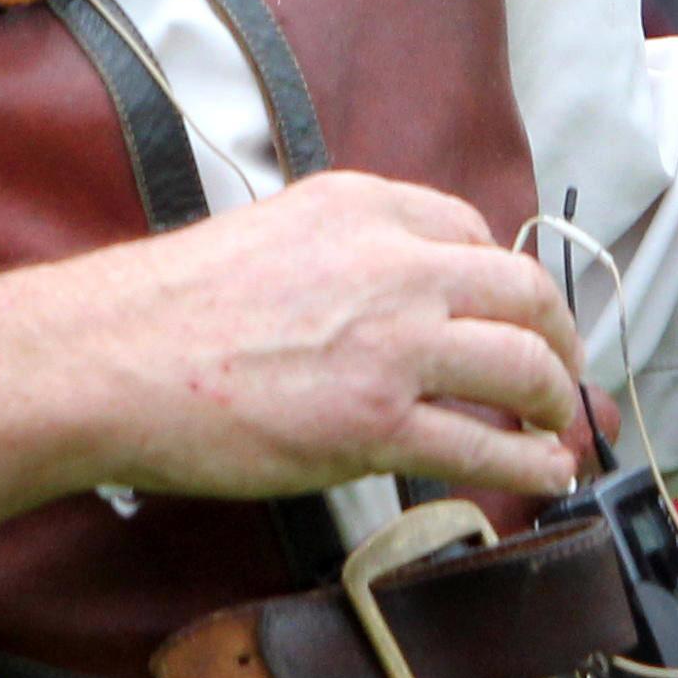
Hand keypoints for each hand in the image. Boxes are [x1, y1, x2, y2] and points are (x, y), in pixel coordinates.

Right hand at [25, 172, 589, 499]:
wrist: (114, 357)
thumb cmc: (170, 305)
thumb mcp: (274, 230)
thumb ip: (342, 248)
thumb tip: (383, 290)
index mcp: (364, 207)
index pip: (471, 230)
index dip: (500, 279)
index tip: (508, 309)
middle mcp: (394, 264)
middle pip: (521, 289)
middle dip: (558, 331)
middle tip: (562, 362)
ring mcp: (393, 345)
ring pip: (521, 364)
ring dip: (554, 397)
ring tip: (559, 422)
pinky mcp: (377, 423)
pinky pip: (482, 444)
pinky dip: (527, 460)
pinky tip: (542, 470)